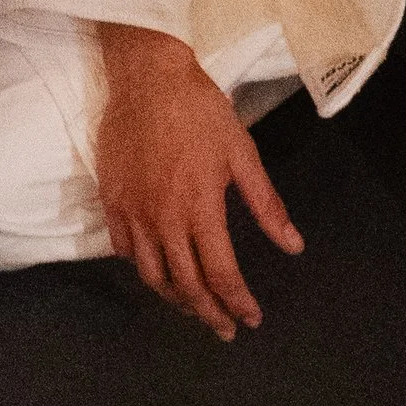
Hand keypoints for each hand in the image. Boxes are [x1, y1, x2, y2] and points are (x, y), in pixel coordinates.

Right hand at [92, 23, 302, 340]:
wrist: (147, 77)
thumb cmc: (200, 111)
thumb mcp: (242, 152)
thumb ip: (266, 204)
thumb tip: (294, 246)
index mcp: (200, 209)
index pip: (220, 274)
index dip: (238, 302)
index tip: (252, 319)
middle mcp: (164, 220)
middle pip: (186, 286)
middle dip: (210, 314)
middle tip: (226, 329)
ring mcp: (133, 213)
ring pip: (152, 276)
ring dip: (176, 300)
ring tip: (195, 306)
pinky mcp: (112, 201)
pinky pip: (125, 251)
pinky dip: (144, 269)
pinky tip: (158, 268)